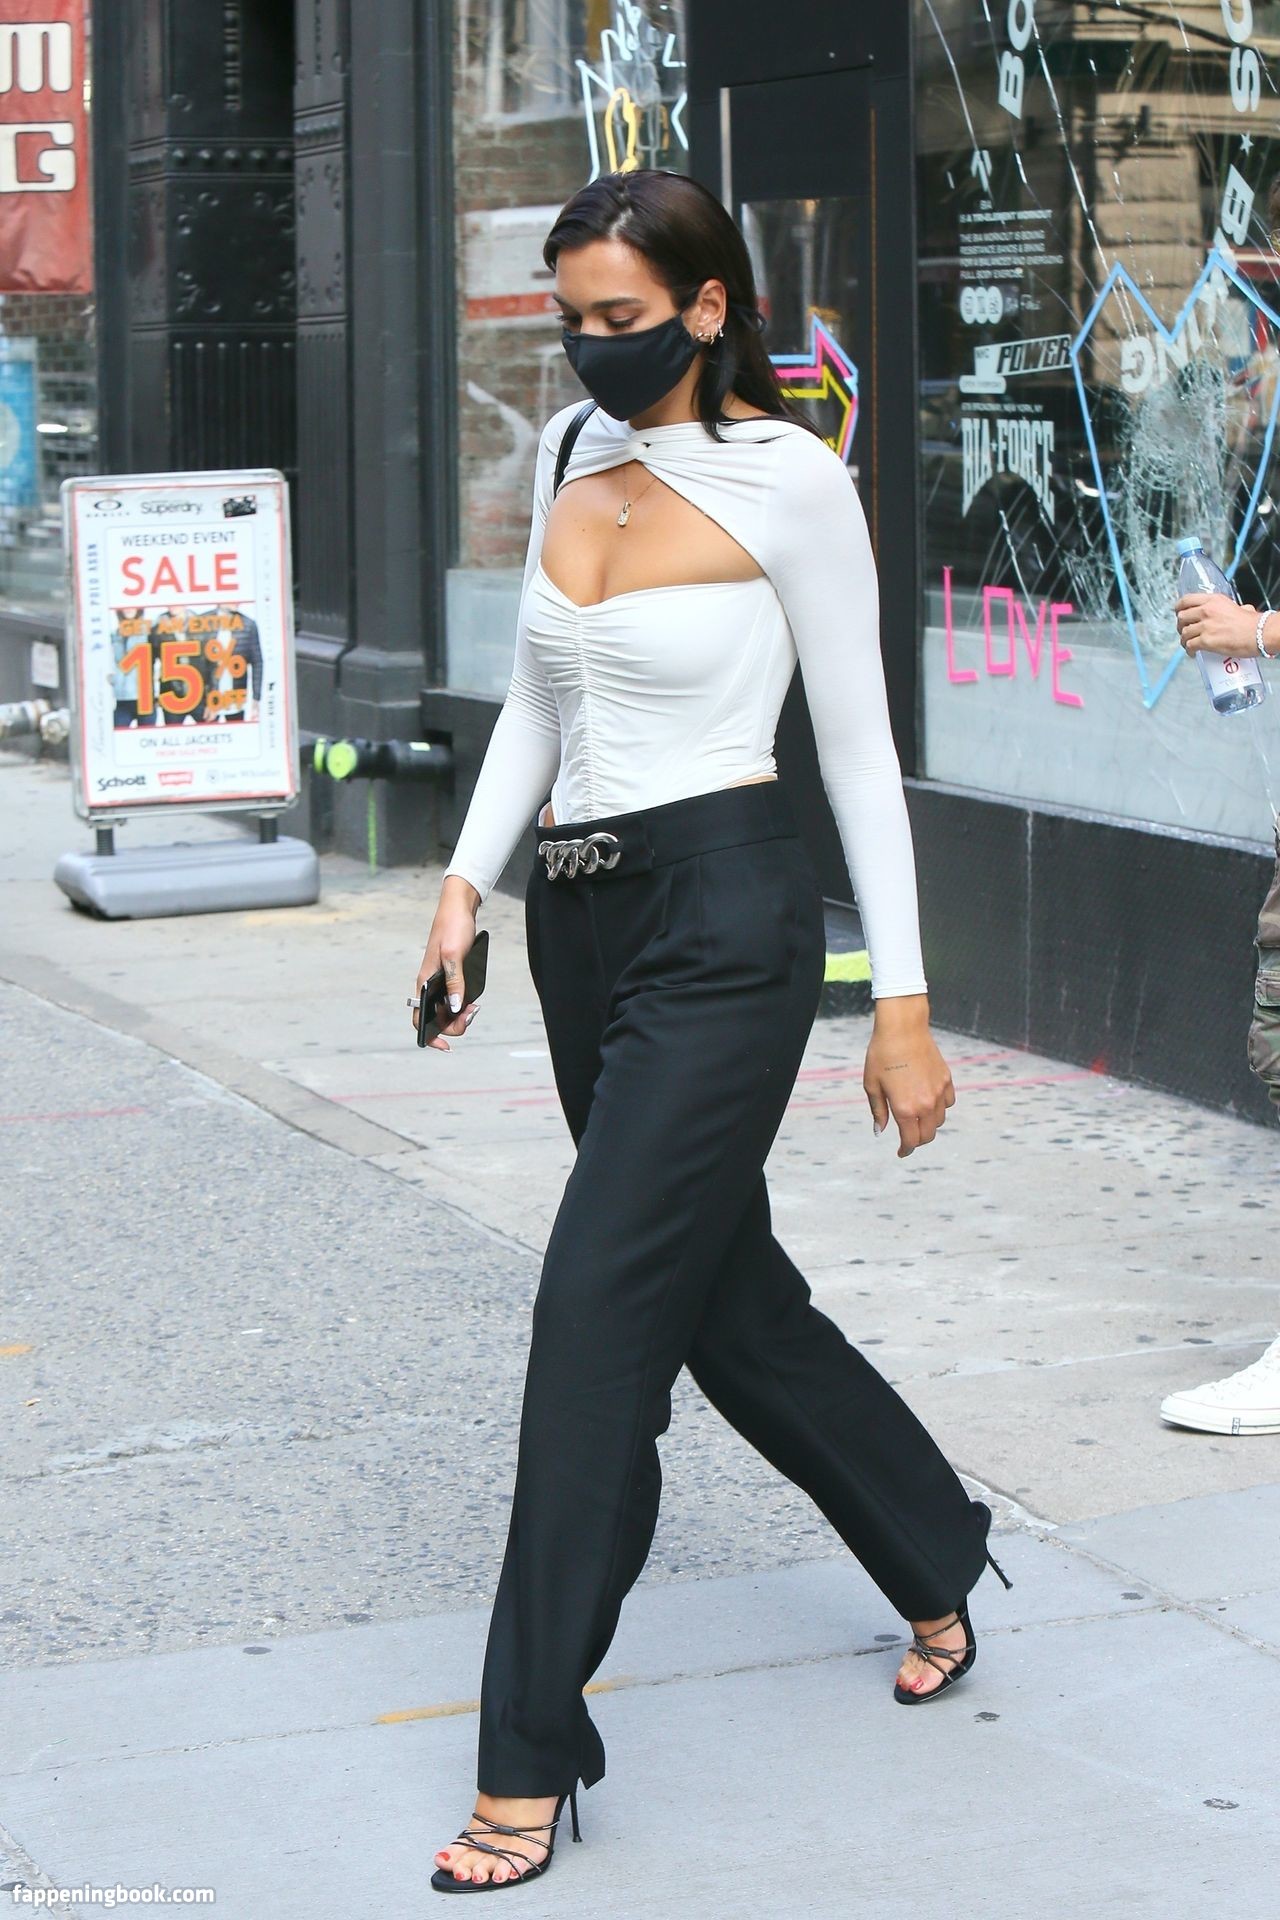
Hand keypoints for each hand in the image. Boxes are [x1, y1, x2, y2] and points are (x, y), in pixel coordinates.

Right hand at [414, 877, 482, 1052]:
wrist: (459, 908)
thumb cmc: (453, 928)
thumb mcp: (455, 955)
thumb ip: (455, 982)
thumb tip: (455, 1007)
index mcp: (424, 982)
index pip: (419, 1019)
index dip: (430, 1036)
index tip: (446, 1045)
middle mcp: (429, 985)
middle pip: (437, 1019)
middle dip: (454, 1024)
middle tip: (472, 1013)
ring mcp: (440, 981)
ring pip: (448, 1010)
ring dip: (461, 1014)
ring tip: (475, 1006)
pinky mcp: (451, 976)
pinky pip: (456, 997)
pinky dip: (465, 1002)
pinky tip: (474, 997)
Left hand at [863, 995, 954, 1157]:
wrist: (903, 1028)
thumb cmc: (882, 1055)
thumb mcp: (872, 1085)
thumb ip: (878, 1112)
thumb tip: (880, 1131)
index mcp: (905, 1108)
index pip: (910, 1140)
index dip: (905, 1150)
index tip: (901, 1152)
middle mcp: (926, 1104)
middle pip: (928, 1135)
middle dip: (917, 1140)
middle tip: (908, 1138)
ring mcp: (939, 1092)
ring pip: (940, 1120)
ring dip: (929, 1124)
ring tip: (917, 1118)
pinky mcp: (946, 1079)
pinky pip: (948, 1103)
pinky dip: (940, 1107)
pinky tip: (930, 1102)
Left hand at [1174, 592, 1261, 656]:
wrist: (1258, 633)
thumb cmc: (1252, 622)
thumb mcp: (1239, 606)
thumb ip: (1233, 608)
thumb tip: (1242, 609)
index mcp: (1213, 600)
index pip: (1186, 600)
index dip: (1179, 608)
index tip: (1179, 612)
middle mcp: (1206, 611)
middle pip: (1182, 617)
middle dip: (1181, 626)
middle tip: (1184, 631)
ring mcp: (1205, 626)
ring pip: (1184, 633)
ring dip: (1184, 640)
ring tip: (1188, 644)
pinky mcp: (1206, 641)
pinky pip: (1190, 646)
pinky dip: (1189, 651)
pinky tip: (1192, 653)